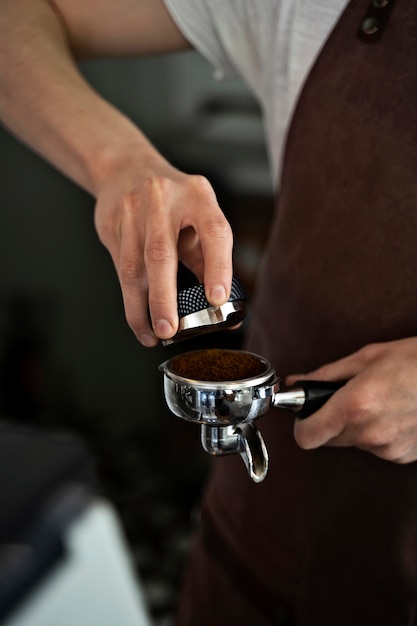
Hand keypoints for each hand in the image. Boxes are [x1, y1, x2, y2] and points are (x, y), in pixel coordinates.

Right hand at [94, 152, 232, 346]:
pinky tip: (139, 318)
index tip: (217, 298)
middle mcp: (163, 200)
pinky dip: (129, 298)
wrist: (126, 168)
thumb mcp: (198, 217)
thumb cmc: (172, 201)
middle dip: (164, 297)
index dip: (218, 266)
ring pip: (133, 266)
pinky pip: (120, 268)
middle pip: (161, 254)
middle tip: (170, 329)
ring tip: (152, 334)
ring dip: (141, 306)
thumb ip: (209, 256)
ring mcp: (132, 211)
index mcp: (198, 196)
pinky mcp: (111, 224)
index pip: (213, 232)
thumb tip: (219, 302)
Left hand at [286, 337, 416, 462]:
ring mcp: (388, 448)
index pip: (307, 436)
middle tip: (346, 398)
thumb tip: (298, 382)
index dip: (302, 424)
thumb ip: (326, 374)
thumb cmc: (416, 361)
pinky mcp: (403, 456)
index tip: (305, 414)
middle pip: (327, 440)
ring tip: (378, 400)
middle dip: (329, 420)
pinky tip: (393, 413)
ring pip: (353, 442)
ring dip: (356, 426)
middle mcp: (369, 433)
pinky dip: (377, 432)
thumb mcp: (366, 357)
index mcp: (355, 405)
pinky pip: (376, 447)